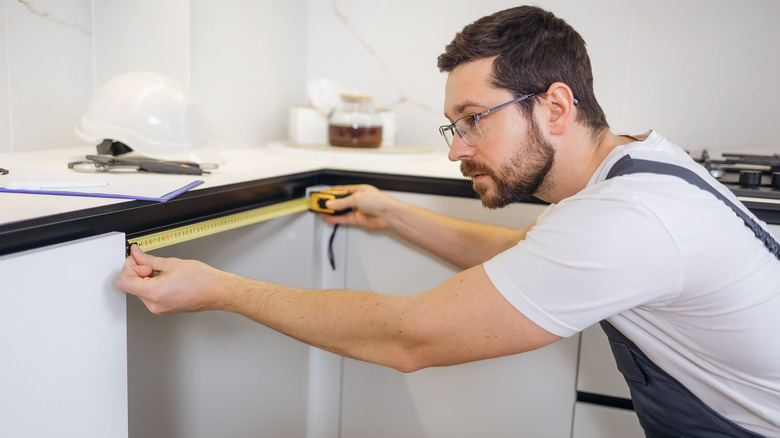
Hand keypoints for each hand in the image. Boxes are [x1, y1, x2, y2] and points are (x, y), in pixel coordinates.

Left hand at [117, 244, 233, 313]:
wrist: (217, 291)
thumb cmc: (202, 280)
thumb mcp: (171, 263)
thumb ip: (149, 259)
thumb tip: (137, 255)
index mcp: (154, 293)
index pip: (125, 281)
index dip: (129, 267)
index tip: (137, 259)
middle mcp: (154, 304)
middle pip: (132, 285)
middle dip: (137, 270)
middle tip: (149, 260)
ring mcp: (159, 308)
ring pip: (140, 290)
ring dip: (145, 277)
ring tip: (163, 269)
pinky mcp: (164, 308)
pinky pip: (150, 295)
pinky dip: (153, 284)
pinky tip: (165, 277)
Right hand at [318, 184, 399, 230]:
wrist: (389, 215)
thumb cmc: (380, 202)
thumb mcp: (357, 198)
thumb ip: (342, 202)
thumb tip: (331, 204)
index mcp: (359, 190)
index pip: (342, 190)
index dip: (332, 192)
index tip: (323, 194)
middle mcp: (358, 200)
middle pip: (341, 201)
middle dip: (331, 202)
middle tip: (320, 203)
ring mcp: (358, 210)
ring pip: (341, 211)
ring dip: (332, 211)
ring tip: (321, 211)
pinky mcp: (358, 220)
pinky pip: (344, 219)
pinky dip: (336, 219)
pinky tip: (328, 218)